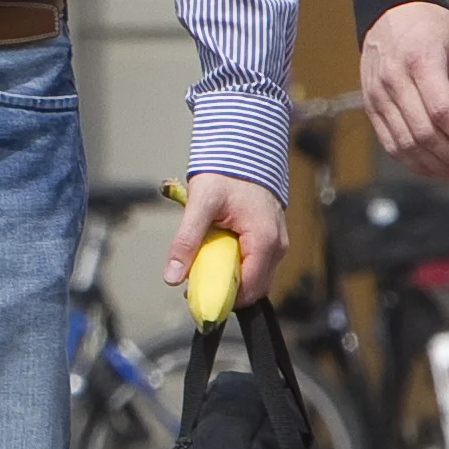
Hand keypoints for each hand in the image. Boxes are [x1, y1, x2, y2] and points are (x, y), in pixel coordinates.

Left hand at [167, 170, 284, 301]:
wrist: (244, 150)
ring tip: (201, 264)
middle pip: (252, 288)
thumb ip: (186, 241)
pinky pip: (254, 264)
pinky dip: (234, 265)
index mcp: (265, 242)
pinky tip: (214, 253)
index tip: (195, 296)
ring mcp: (277, 244)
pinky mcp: (271, 239)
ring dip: (228, 277)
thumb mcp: (200, 205)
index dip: (221, 298)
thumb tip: (171, 276)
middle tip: (193, 281)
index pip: (248, 289)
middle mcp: (277, 247)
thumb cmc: (226, 173)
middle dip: (223, 289)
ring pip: (253, 277)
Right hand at [361, 2, 448, 180]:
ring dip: (437, 167)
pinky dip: (414, 163)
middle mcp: (393, 81)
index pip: (442, 112)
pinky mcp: (371, 107)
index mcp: (420, 61)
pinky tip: (437, 168)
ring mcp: (377, 96)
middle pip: (424, 134)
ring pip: (406, 146)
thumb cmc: (431, 27)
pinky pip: (391, 144)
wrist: (390, 12)